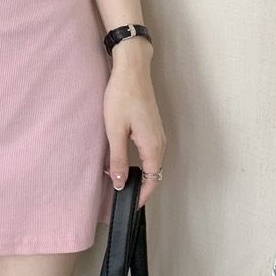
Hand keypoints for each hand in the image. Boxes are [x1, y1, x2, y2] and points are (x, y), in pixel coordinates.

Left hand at [102, 39, 165, 208]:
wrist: (132, 69)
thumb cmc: (122, 96)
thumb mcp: (115, 130)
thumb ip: (118, 159)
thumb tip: (120, 184)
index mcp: (153, 147)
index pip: (152, 181)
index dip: (140, 196)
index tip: (127, 206)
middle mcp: (160, 143)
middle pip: (152, 174)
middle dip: (136, 186)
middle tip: (117, 194)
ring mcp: (157, 134)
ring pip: (149, 162)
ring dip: (135, 173)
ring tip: (115, 178)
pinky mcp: (151, 126)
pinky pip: (147, 151)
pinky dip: (136, 160)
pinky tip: (119, 158)